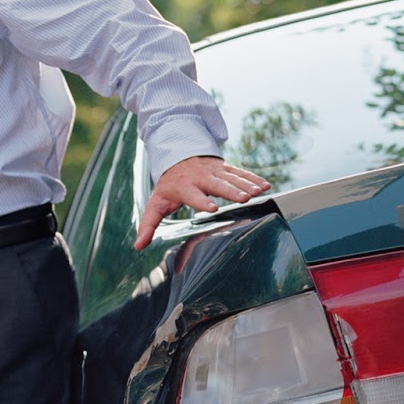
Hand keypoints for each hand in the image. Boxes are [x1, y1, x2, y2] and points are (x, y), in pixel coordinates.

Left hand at [134, 156, 271, 249]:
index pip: (193, 196)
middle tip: (244, 198)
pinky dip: (252, 178)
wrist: (178, 158)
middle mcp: (201, 178)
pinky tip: (265, 186)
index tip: (213, 208)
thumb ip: (148, 225)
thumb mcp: (155, 204)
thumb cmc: (168, 187)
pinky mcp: (224, 168)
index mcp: (184, 188)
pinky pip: (240, 173)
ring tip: (259, 192)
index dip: (202, 201)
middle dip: (231, 191)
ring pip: (231, 178)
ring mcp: (214, 171)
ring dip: (246, 184)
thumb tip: (138, 246)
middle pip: (217, 185)